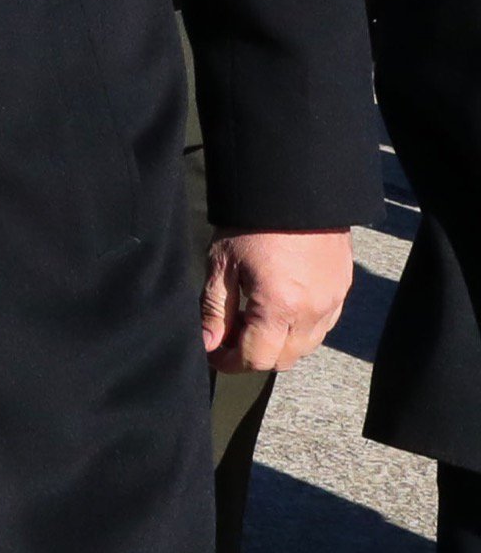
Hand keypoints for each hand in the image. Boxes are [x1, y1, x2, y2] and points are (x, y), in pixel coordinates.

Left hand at [201, 228, 350, 372]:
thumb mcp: (222, 264)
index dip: (231, 363)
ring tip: (252, 319)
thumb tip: (208, 344)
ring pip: (306, 346)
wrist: (296, 189)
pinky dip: (300, 329)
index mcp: (280, 306)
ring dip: (279, 345)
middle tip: (229, 335)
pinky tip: (279, 309)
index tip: (214, 354)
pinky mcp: (344, 289)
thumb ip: (215, 309)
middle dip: (254, 356)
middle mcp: (313, 311)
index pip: (257, 358)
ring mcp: (334, 301)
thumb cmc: (252, 224)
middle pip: (284, 359)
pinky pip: (323, 326)